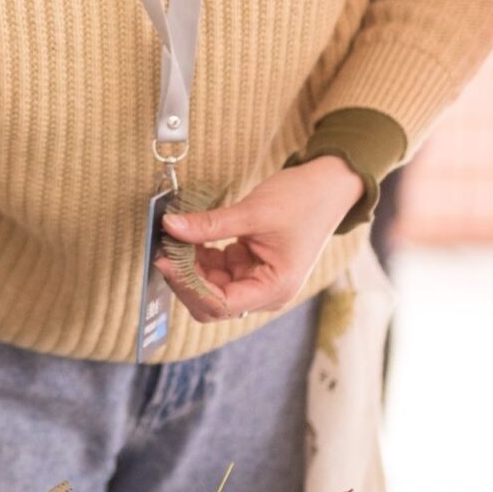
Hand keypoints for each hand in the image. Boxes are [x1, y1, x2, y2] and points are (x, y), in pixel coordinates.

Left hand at [153, 156, 365, 322]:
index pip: (220, 304)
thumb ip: (210, 224)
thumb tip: (170, 227)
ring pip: (210, 287)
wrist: (328, 187)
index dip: (188, 286)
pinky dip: (200, 256)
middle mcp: (265, 292)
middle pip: (211, 301)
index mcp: (274, 289)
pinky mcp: (249, 266)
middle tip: (164, 250)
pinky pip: (216, 269)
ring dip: (190, 266)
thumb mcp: (253, 212)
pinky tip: (188, 236)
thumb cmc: (304, 201)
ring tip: (172, 239)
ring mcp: (256, 280)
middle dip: (186, 279)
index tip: (165, 261)